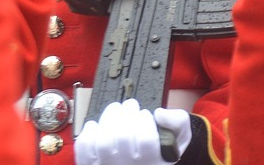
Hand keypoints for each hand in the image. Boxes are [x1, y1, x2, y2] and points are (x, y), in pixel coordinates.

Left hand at [75, 100, 191, 164]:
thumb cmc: (161, 150)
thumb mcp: (179, 138)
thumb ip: (178, 122)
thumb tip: (159, 113)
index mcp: (154, 162)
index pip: (146, 140)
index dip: (144, 121)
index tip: (145, 113)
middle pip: (123, 136)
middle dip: (127, 112)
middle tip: (130, 104)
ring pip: (103, 140)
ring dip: (108, 118)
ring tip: (115, 109)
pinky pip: (84, 148)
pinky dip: (88, 132)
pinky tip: (97, 125)